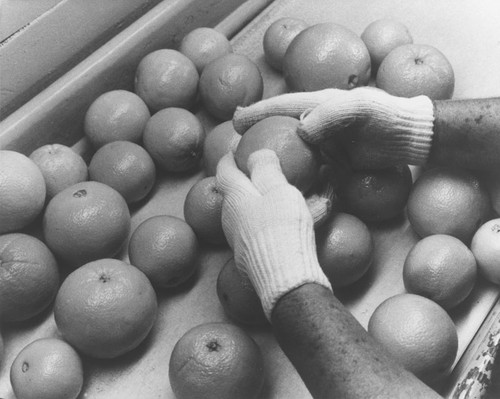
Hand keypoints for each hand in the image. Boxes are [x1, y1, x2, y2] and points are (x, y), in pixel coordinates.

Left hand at [216, 149, 331, 318]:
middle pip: (234, 193)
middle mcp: (230, 218)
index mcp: (235, 197)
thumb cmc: (282, 227)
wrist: (284, 277)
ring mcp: (238, 240)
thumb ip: (265, 167)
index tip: (235, 148)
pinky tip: (290, 224)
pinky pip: (259, 232)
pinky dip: (272, 223)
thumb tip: (256, 154)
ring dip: (263, 203)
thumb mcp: (278, 189)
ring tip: (286, 198)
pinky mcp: (248, 258)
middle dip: (247, 181)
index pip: (224, 170)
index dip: (229, 157)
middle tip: (262, 172)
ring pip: (249, 214)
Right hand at [233, 87, 434, 168]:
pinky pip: (309, 165)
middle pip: (281, 127)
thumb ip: (332, 115)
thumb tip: (302, 130)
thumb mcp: (362, 109)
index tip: (236, 120)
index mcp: (320, 104)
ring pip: (292, 148)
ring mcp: (325, 140)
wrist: (410, 136)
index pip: (283, 106)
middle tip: (234, 147)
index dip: (258, 112)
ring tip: (252, 167)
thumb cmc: (388, 118)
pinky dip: (294, 172)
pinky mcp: (334, 158)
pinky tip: (283, 184)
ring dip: (273, 156)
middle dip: (258, 134)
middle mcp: (318, 121)